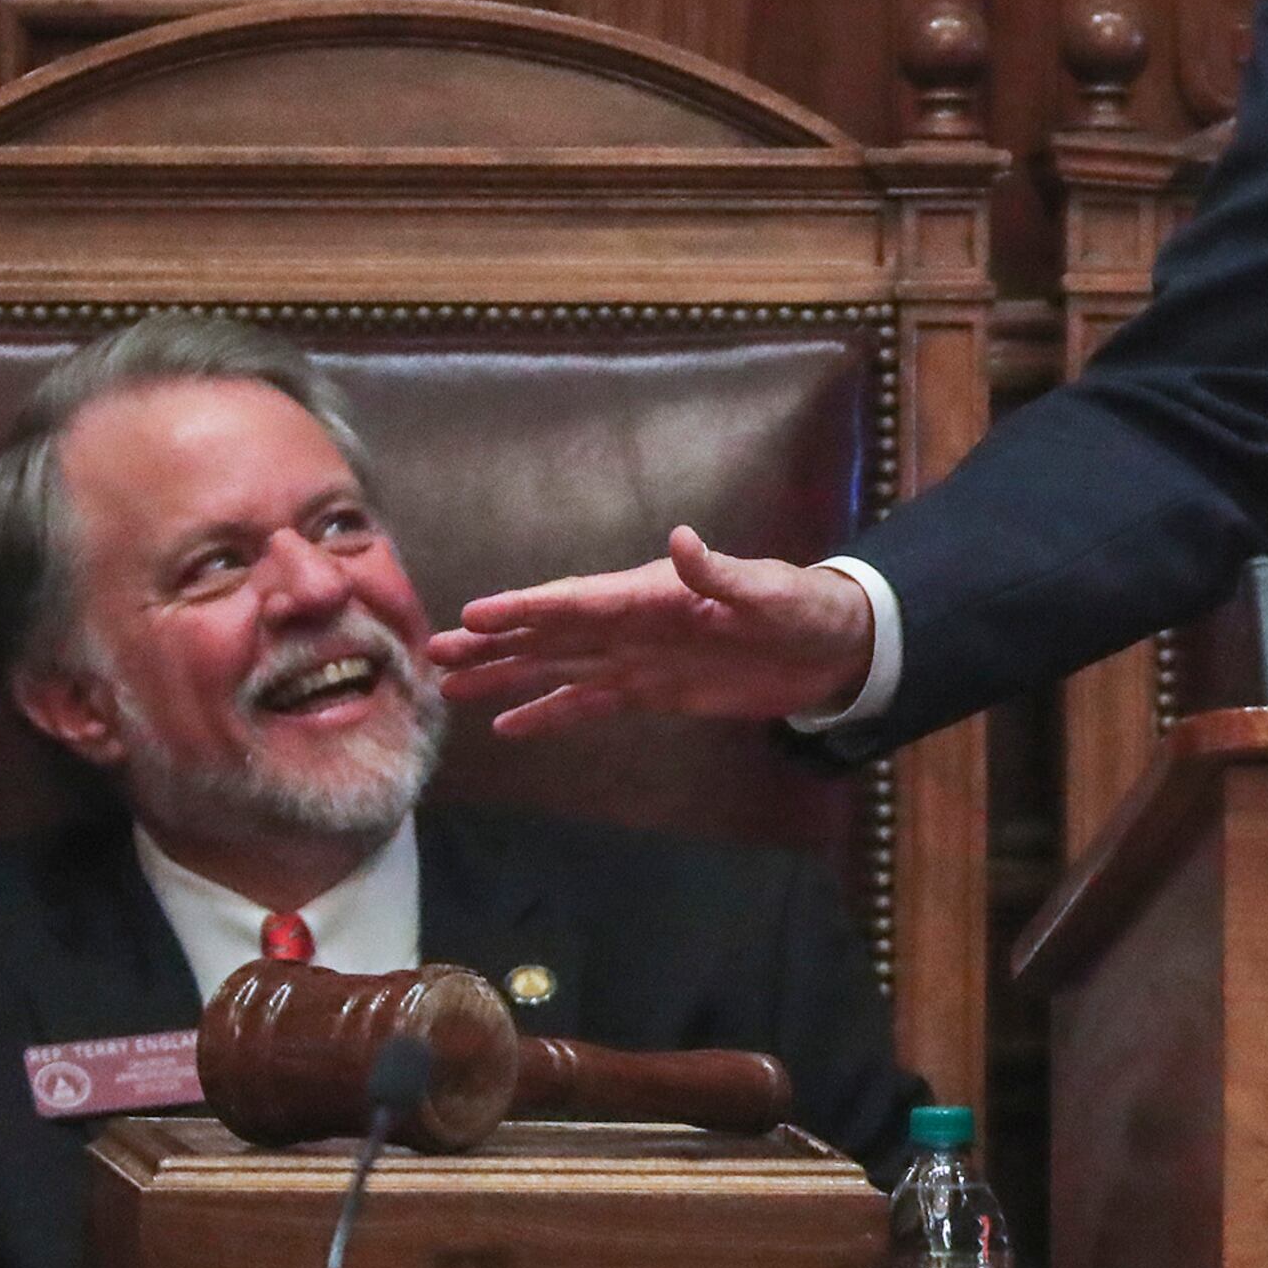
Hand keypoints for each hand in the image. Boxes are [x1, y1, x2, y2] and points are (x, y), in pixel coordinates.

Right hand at [428, 527, 873, 737]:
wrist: (833, 646)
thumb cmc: (804, 608)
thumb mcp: (769, 593)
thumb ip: (721, 575)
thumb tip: (683, 540)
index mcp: (656, 593)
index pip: (579, 600)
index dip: (527, 608)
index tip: (473, 615)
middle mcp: (635, 622)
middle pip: (552, 632)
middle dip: (496, 642)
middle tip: (433, 653)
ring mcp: (639, 657)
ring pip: (558, 666)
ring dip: (507, 676)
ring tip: (450, 686)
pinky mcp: (653, 690)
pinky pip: (590, 702)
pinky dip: (549, 713)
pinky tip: (506, 727)